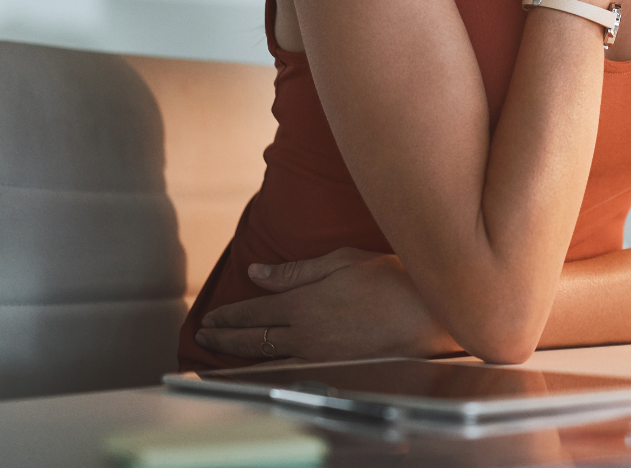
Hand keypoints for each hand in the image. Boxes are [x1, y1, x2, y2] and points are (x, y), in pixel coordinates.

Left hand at [194, 248, 458, 361]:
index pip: (253, 313)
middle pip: (253, 340)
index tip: (210, 317)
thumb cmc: (387, 280)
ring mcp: (319, 357)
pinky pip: (291, 368)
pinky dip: (269, 365)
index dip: (228, 316)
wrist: (425, 316)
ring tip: (223, 350)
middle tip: (205, 335)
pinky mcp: (334, 368)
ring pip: (268, 358)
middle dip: (225, 338)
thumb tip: (256, 273)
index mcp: (302, 306)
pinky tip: (263, 364)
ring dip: (241, 354)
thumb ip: (293, 272)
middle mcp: (304, 336)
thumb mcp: (339, 262)